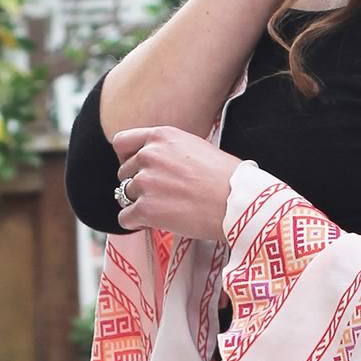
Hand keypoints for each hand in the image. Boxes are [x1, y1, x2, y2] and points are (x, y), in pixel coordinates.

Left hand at [110, 125, 243, 244]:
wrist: (238, 202)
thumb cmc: (229, 178)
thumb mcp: (198, 147)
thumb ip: (171, 151)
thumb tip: (159, 164)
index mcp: (161, 136)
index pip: (122, 142)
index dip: (126, 158)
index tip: (136, 169)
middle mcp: (149, 155)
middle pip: (123, 173)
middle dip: (137, 185)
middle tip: (159, 196)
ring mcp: (145, 182)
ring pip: (124, 196)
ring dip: (139, 205)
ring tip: (164, 211)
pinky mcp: (145, 209)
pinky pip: (125, 218)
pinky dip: (136, 223)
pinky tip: (156, 224)